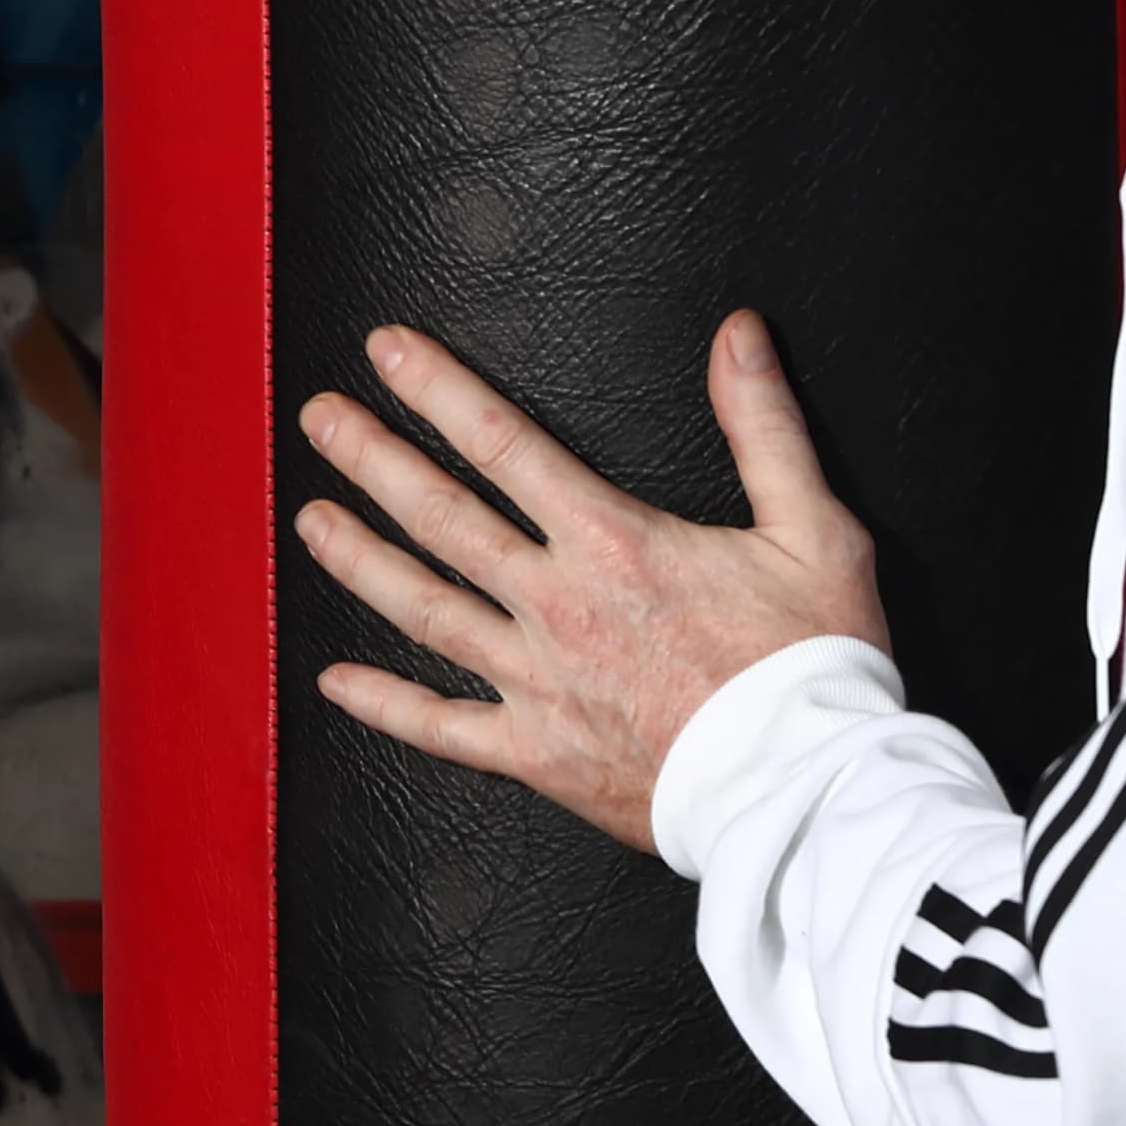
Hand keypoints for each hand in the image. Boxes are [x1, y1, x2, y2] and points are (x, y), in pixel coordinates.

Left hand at [294, 310, 888, 851]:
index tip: (386, 351)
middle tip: (319, 417)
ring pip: (425, 610)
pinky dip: (386, 705)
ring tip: (310, 519)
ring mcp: (537, 684)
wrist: (807, 791)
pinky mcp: (539, 756)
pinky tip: (334, 682)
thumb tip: (738, 334)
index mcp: (612, 542)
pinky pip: (444, 730)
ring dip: (360, 560)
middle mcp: (556, 606)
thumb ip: (764, 425)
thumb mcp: (813, 527)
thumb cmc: (816, 664)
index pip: (501, 443)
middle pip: (440, 515)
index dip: (436, 390)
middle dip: (372, 457)